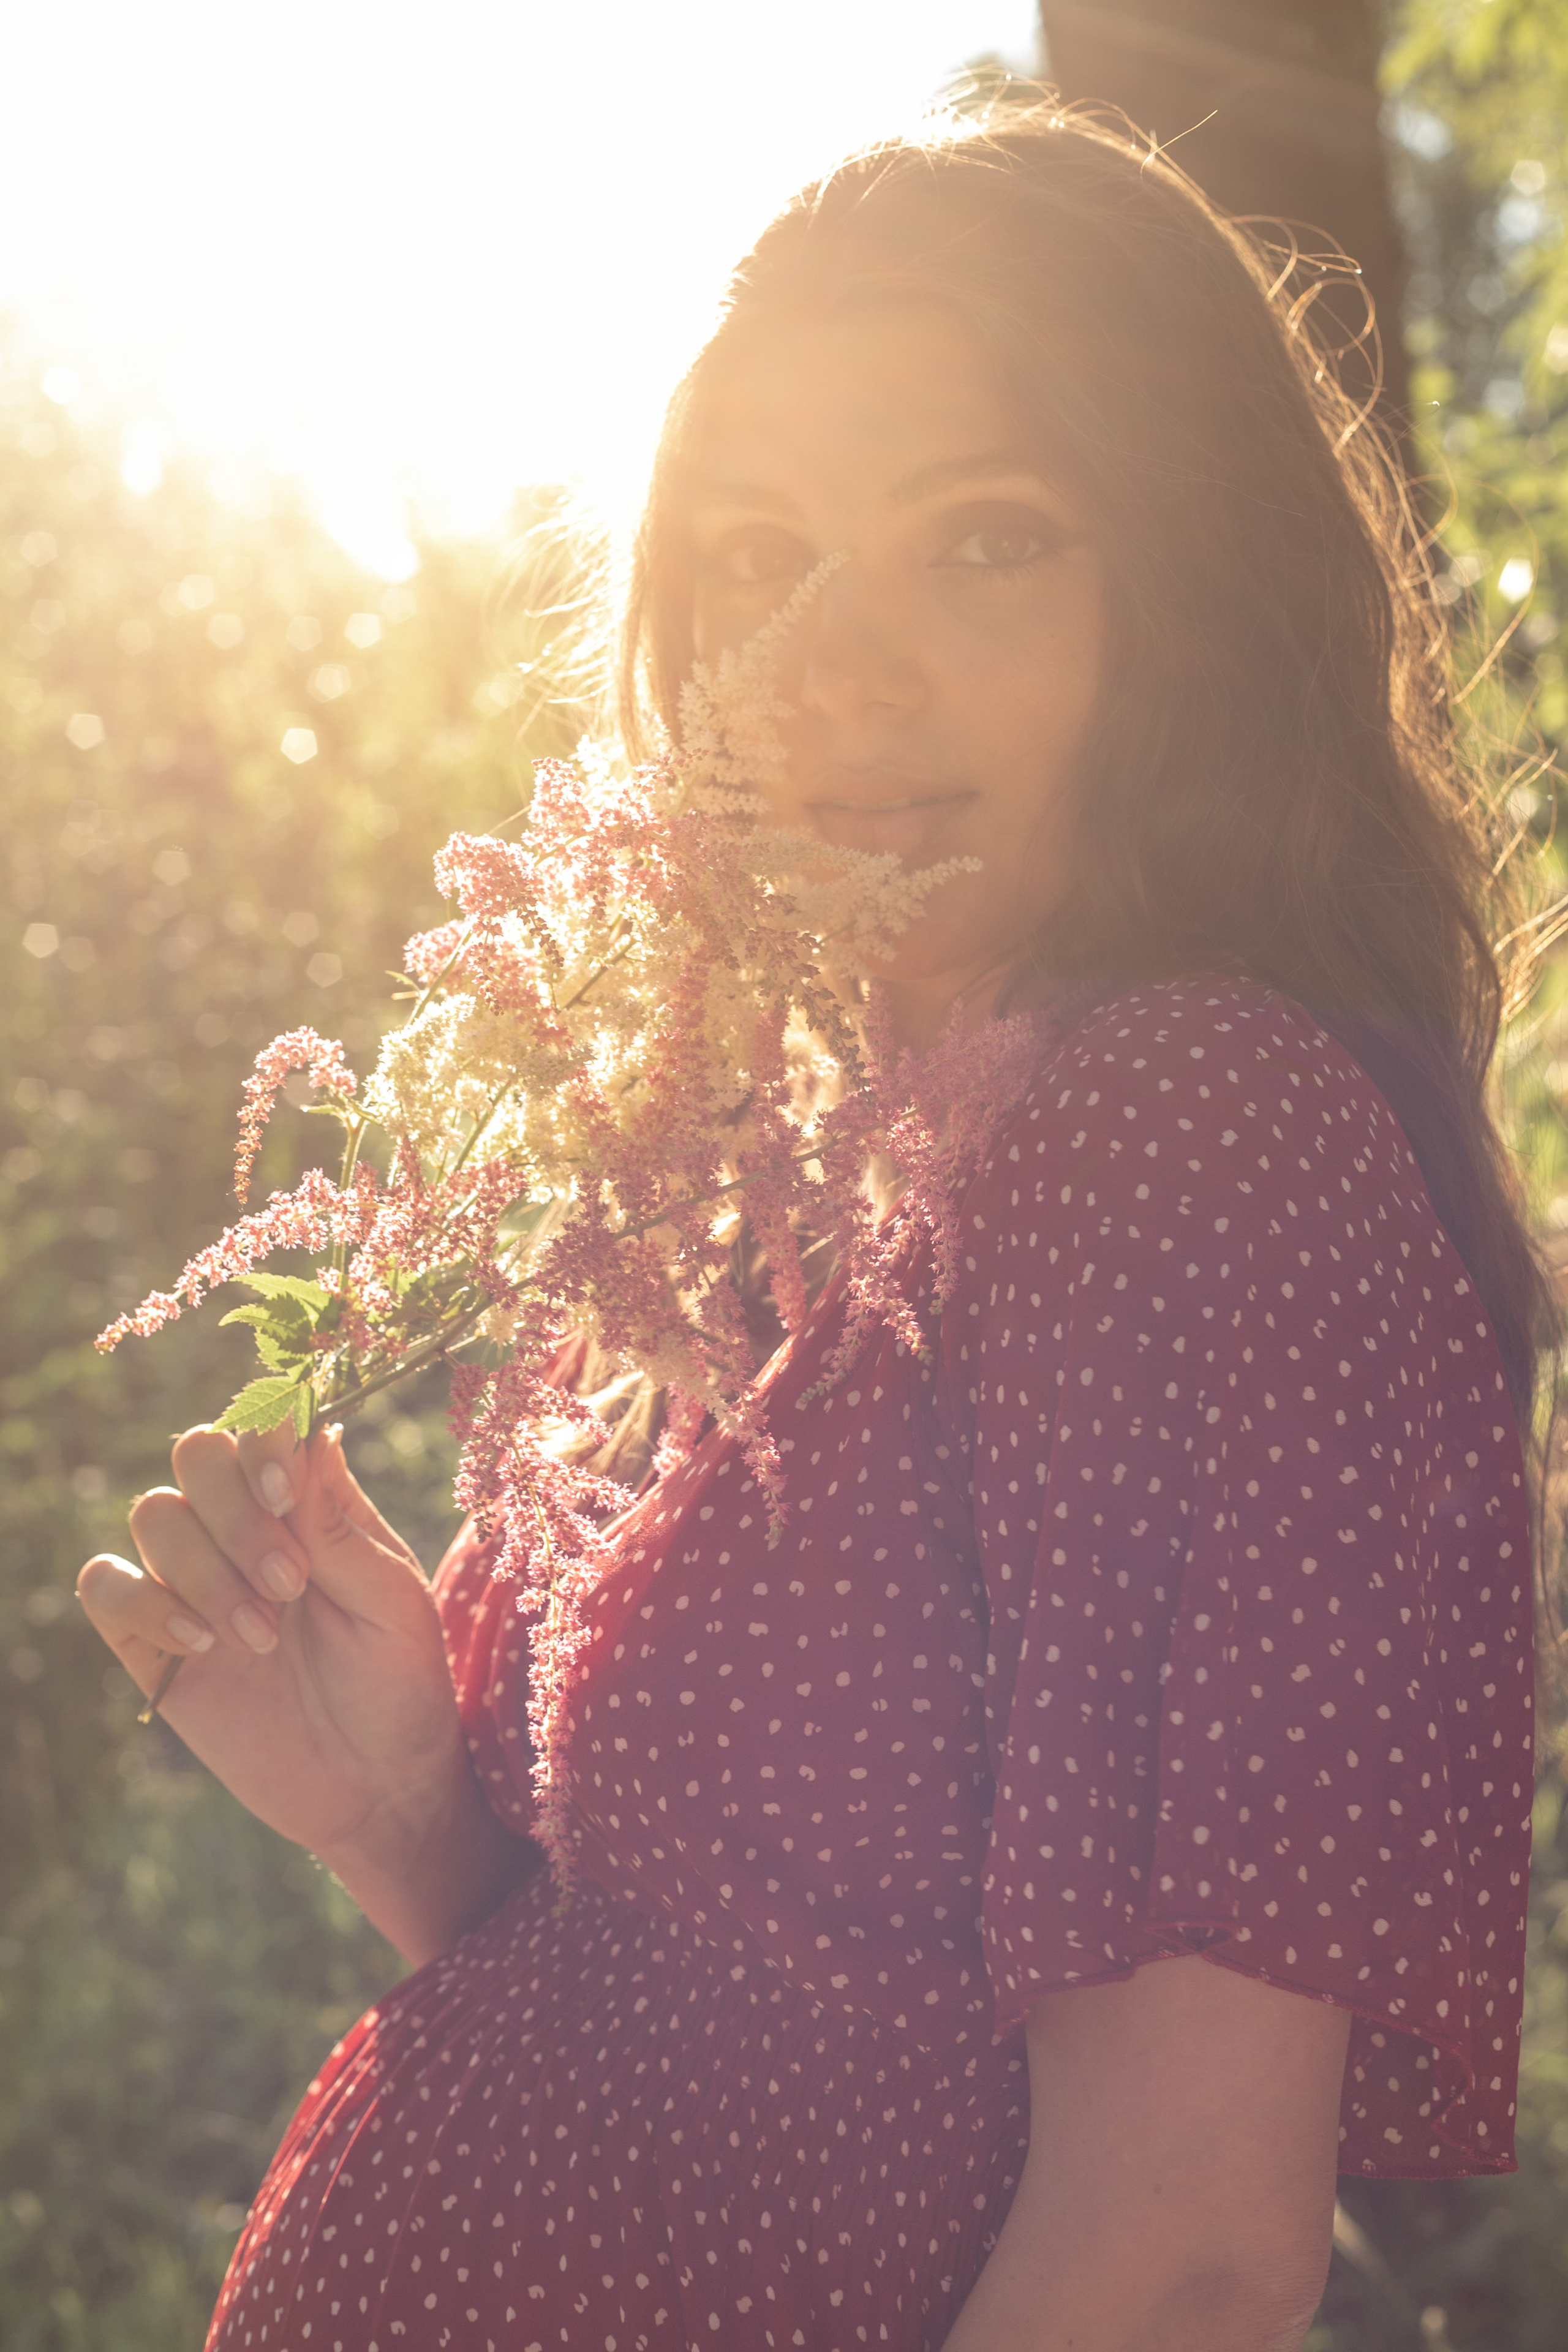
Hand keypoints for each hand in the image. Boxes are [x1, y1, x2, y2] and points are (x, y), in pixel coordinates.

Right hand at [78, 1423, 532, 1959]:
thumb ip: (336, 1519)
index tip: (286, 1495)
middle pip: (195, 1455)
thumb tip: (310, 1425)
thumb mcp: (390, 1599)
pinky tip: (201, 1644)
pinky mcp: (154, 1646)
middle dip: (236, 1513)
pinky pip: (105, 1587)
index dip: (262, 1445)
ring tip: (263, 1635)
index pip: (261, 1427)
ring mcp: (194, 1583)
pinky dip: (141, 1602)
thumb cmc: (400, 1681)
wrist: (377, 1786)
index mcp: (310, 1503)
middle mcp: (245, 1529)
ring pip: (153, 1515)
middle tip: (290, 1584)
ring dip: (205, 1570)